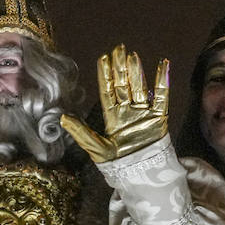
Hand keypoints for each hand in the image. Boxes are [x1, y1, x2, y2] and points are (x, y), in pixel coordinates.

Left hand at [61, 44, 170, 162]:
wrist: (141, 175)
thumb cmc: (117, 164)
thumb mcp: (96, 148)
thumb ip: (80, 132)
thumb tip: (61, 117)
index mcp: (112, 117)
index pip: (107, 91)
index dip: (105, 75)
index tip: (103, 58)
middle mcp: (127, 111)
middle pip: (123, 85)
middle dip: (120, 68)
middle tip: (118, 49)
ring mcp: (143, 113)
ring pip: (139, 87)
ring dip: (136, 72)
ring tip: (132, 56)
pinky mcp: (159, 117)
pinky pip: (162, 96)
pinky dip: (163, 80)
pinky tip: (162, 64)